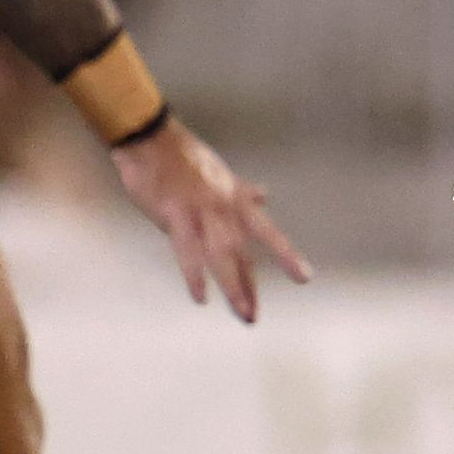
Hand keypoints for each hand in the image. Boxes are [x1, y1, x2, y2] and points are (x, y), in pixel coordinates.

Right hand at [108, 117, 310, 321]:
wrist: (150, 138)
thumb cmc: (182, 155)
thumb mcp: (220, 171)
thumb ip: (242, 189)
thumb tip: (264, 195)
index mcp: (234, 197)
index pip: (265, 230)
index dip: (285, 254)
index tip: (303, 277)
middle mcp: (223, 207)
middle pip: (242, 253)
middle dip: (250, 285)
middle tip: (257, 315)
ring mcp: (200, 211)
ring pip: (222, 255)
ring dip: (233, 286)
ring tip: (243, 312)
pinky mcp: (174, 215)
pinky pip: (187, 251)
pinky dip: (195, 274)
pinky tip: (201, 296)